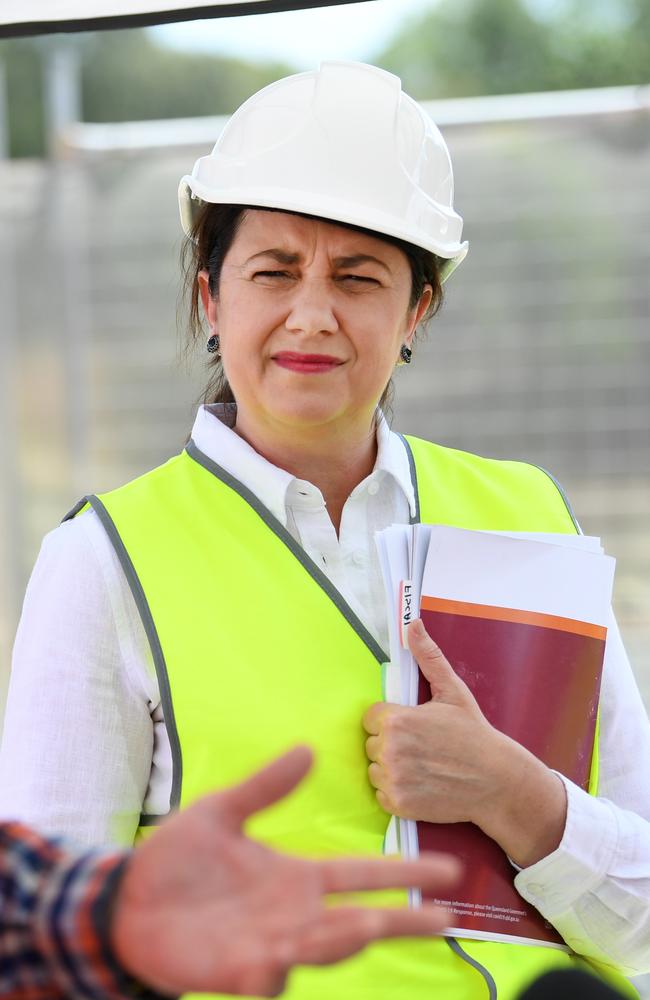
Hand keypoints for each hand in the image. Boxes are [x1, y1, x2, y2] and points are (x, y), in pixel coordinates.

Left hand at [111, 746, 460, 997]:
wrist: (126, 900)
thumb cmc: (177, 859)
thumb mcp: (221, 811)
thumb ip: (265, 786)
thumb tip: (309, 748)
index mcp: (295, 877)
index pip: (361, 876)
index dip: (403, 873)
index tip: (448, 868)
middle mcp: (293, 915)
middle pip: (360, 921)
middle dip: (402, 921)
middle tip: (445, 917)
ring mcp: (268, 946)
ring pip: (321, 950)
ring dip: (343, 940)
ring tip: (365, 925)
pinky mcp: (235, 971)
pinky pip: (265, 977)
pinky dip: (277, 969)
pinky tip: (281, 953)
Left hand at [363, 620, 566, 865]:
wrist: (496, 780)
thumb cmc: (474, 734)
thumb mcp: (452, 691)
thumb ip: (427, 656)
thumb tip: (412, 622)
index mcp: (397, 719)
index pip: (372, 717)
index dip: (392, 721)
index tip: (414, 727)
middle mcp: (390, 749)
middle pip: (372, 743)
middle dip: (391, 743)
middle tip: (422, 747)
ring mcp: (393, 779)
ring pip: (374, 769)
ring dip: (391, 768)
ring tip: (422, 765)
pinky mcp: (398, 804)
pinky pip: (381, 794)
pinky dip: (396, 791)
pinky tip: (420, 784)